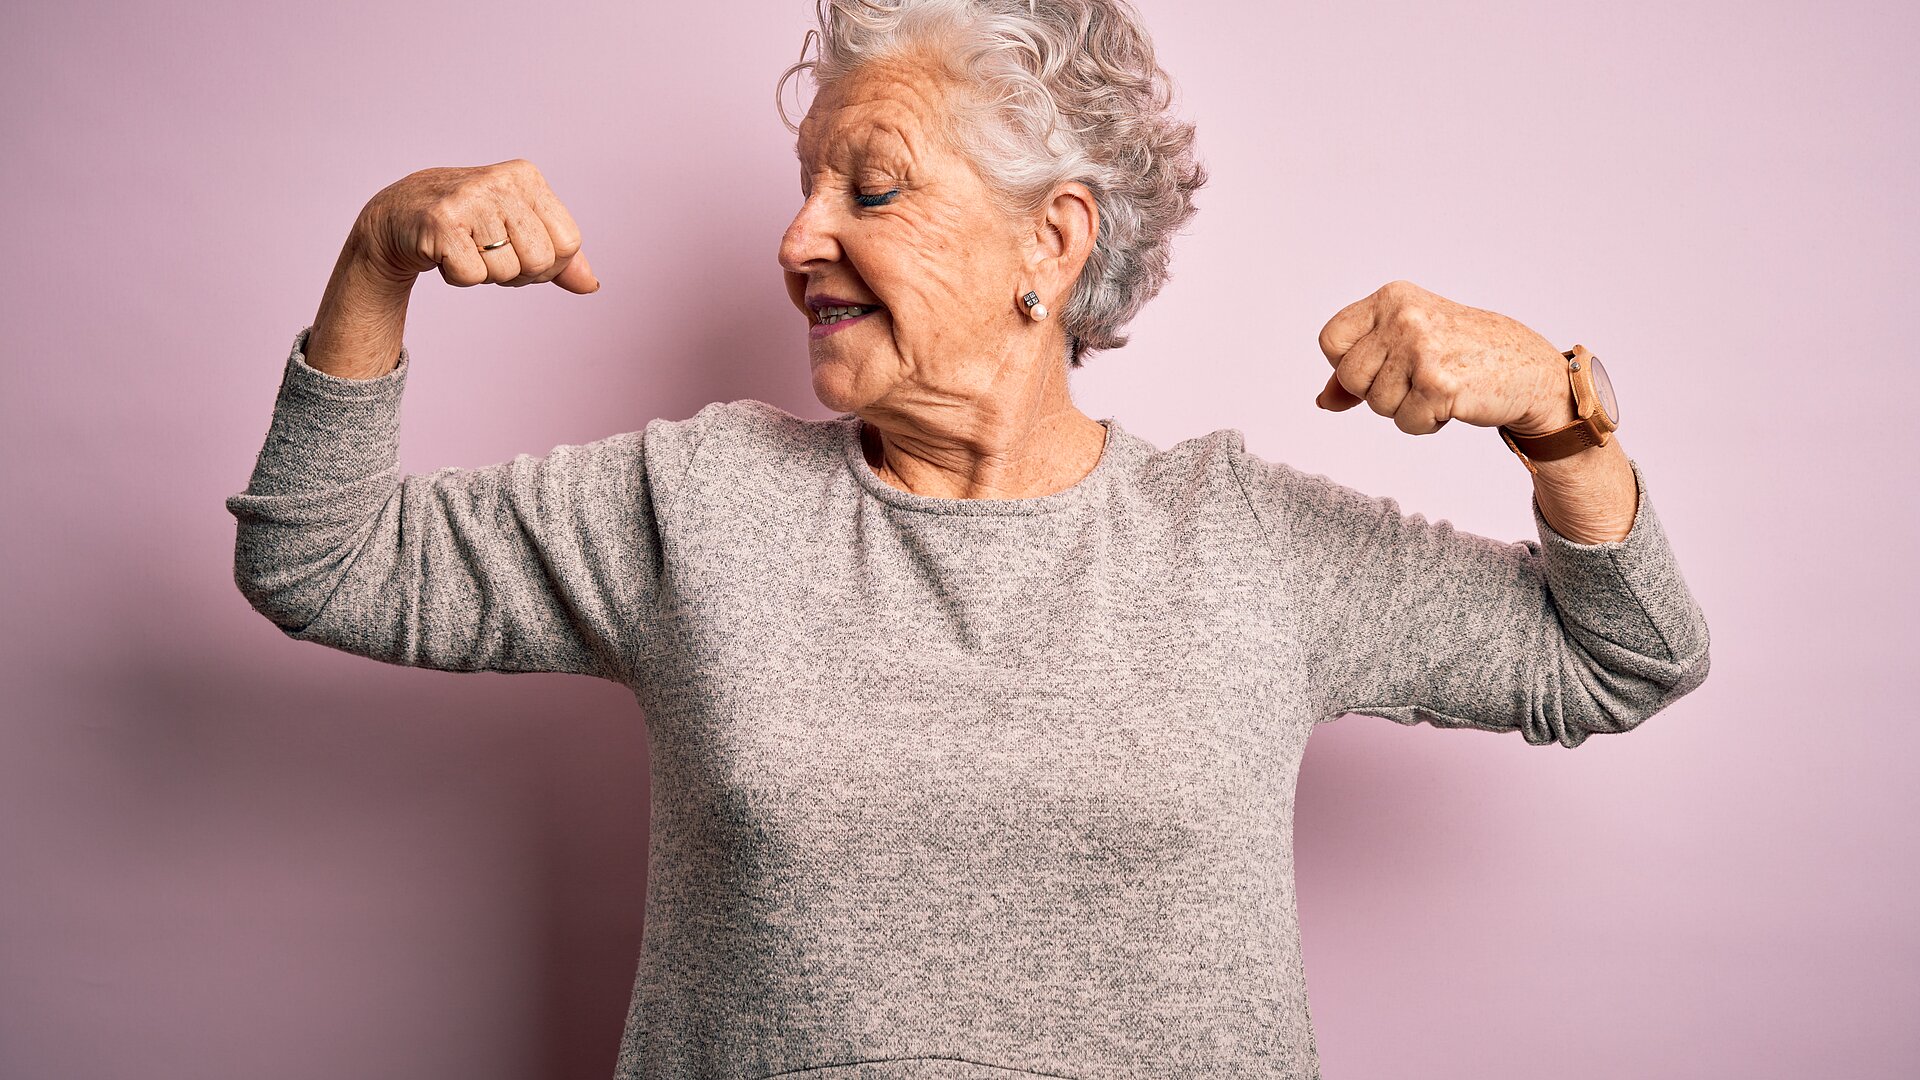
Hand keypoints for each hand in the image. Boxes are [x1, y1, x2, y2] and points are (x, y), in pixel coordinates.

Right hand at [349, 158, 599, 293]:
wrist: (398, 215)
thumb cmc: (468, 224)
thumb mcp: (519, 230)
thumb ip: (559, 257)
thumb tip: (591, 285)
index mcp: (527, 177)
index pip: (569, 243)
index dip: (548, 263)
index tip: (519, 249)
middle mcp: (500, 181)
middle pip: (541, 261)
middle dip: (517, 272)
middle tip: (488, 252)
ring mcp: (469, 199)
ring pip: (506, 272)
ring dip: (485, 274)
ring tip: (465, 248)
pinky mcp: (440, 223)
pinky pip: (472, 277)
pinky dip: (459, 277)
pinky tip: (445, 253)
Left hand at [1313, 280, 1570, 435]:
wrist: (1527, 369)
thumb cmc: (1463, 354)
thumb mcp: (1406, 343)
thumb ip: (1360, 367)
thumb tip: (1323, 401)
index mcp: (1392, 298)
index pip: (1331, 340)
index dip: (1346, 364)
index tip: (1380, 366)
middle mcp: (1404, 317)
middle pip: (1349, 377)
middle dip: (1376, 391)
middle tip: (1414, 380)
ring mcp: (1422, 349)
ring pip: (1376, 404)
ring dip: (1404, 408)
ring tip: (1436, 387)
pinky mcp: (1439, 383)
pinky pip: (1405, 422)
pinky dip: (1426, 423)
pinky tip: (1451, 402)